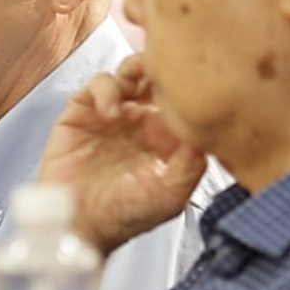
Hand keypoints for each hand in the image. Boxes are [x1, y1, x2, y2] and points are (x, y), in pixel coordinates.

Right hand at [39, 55, 205, 256]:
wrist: (81, 225)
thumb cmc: (126, 216)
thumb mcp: (172, 194)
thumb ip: (193, 163)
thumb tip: (208, 127)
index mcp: (166, 135)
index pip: (182, 96)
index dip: (188, 83)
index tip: (193, 82)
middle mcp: (141, 119)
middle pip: (156, 75)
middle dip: (162, 64)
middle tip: (165, 67)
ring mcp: (112, 113)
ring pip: (127, 73)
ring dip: (134, 70)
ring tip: (135, 85)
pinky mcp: (82, 113)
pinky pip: (96, 85)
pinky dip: (105, 90)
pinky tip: (110, 112)